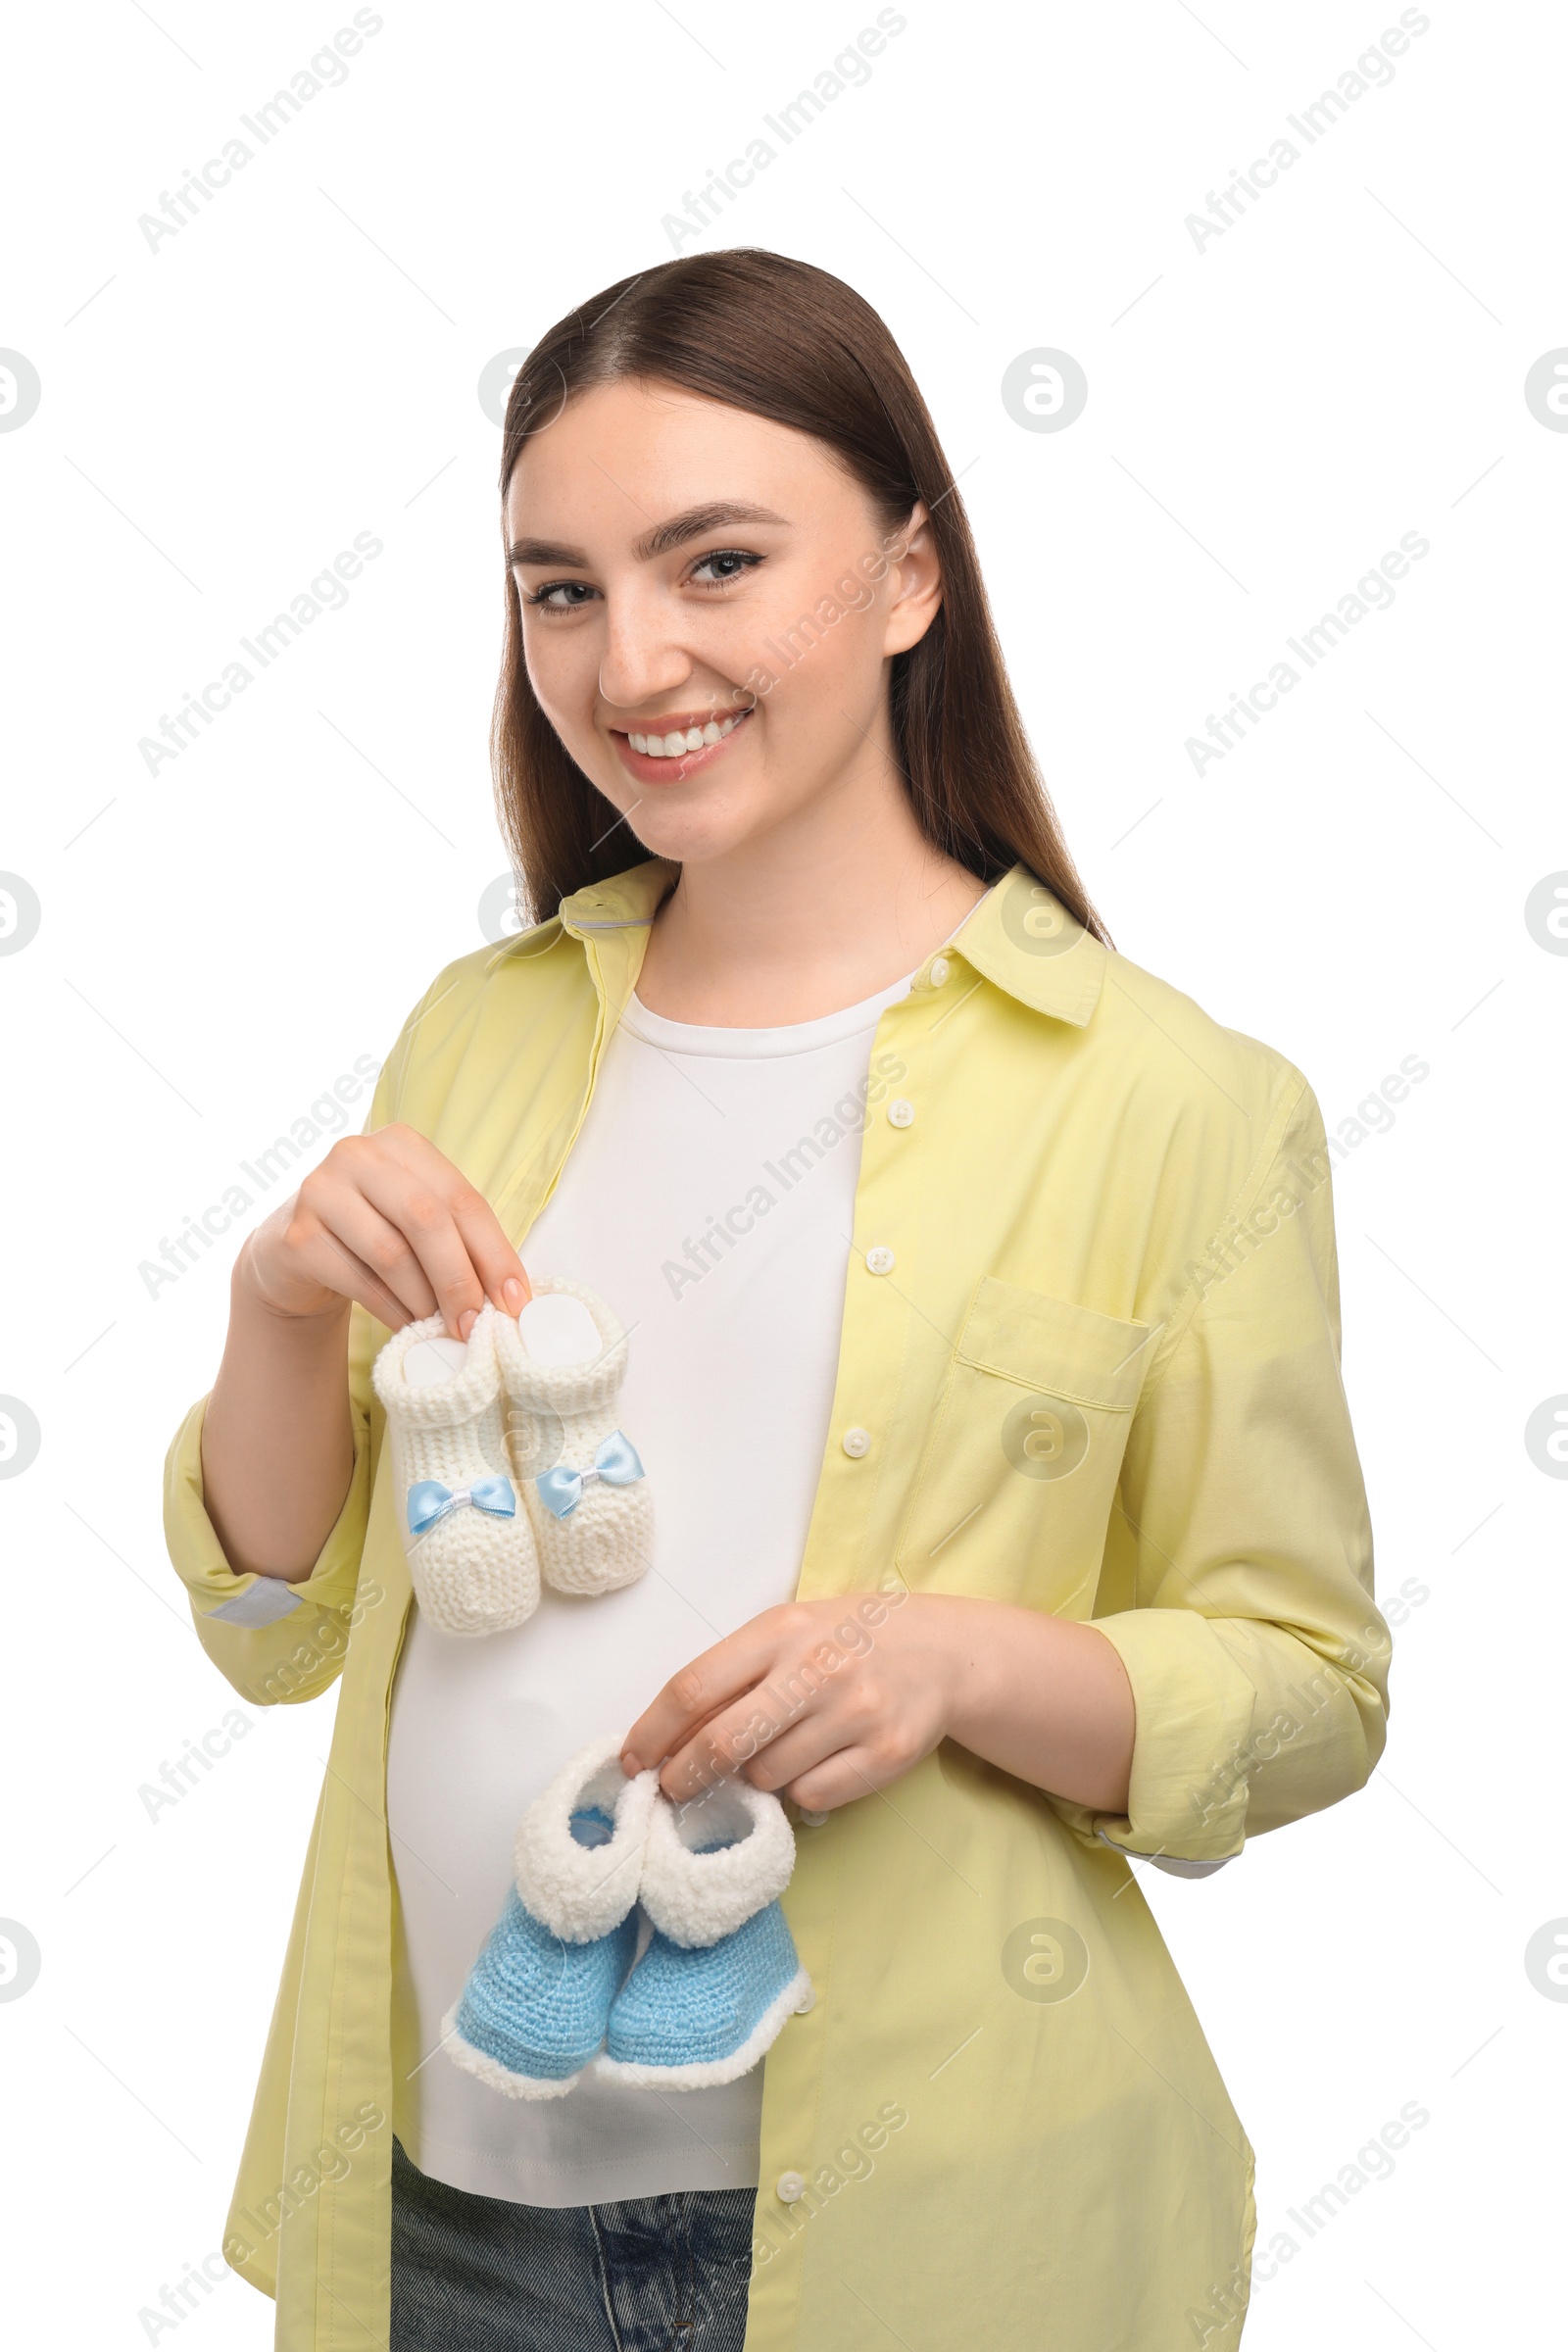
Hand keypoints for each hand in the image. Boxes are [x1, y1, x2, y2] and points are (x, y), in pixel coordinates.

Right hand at [238, 1122, 530, 1338]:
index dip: (494, 1252)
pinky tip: (405, 1328)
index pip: (461, 1198)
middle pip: (426, 1219)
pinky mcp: (297, 1234)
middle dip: (459, 1278)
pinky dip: (390, 1311)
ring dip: (424, 1300)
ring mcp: (320, 1190)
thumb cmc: (372, 1237)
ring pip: (391, 1253)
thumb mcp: (416, 1224)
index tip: (515, 1300)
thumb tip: (512, 1294)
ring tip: (441, 1327)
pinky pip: (357, 1280)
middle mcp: (358, 1155)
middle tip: (475, 1323)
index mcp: (403, 1144)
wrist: (294, 1257)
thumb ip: (459, 1241)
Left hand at [621, 1591, 964, 1814]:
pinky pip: (812, 1795)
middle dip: (684, 1775)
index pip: (694, 1687)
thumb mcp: (788, 1632)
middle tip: (673, 1789)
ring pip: (767, 1776)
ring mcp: (854, 1712)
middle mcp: (816, 1668)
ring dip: (754, 1778)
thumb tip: (668, 1738)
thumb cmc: (845, 1639)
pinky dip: (800, 1790)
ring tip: (774, 1753)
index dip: (653, 1731)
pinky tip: (815, 1763)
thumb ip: (735, 1675)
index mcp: (780, 1630)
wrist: (941, 1650)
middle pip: (722, 1742)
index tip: (633, 1760)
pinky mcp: (886, 1752)